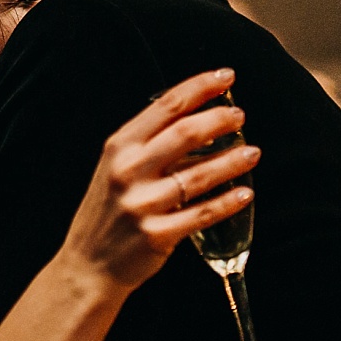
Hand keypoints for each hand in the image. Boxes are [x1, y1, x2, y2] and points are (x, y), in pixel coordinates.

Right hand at [58, 68, 258, 300]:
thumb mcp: (117, 167)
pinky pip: (202, 214)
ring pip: (198, 175)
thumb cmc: (109, 210)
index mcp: (120, 146)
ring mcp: (142, 204)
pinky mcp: (156, 235)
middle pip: (184, 134)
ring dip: (232, 161)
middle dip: (220, 120)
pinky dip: (228, 203)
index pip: (166, 106)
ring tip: (253, 153)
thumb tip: (203, 120)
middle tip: (241, 116)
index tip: (226, 77)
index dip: (200, 87)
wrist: (88, 263)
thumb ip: (151, 144)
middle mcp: (129, 171)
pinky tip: (245, 193)